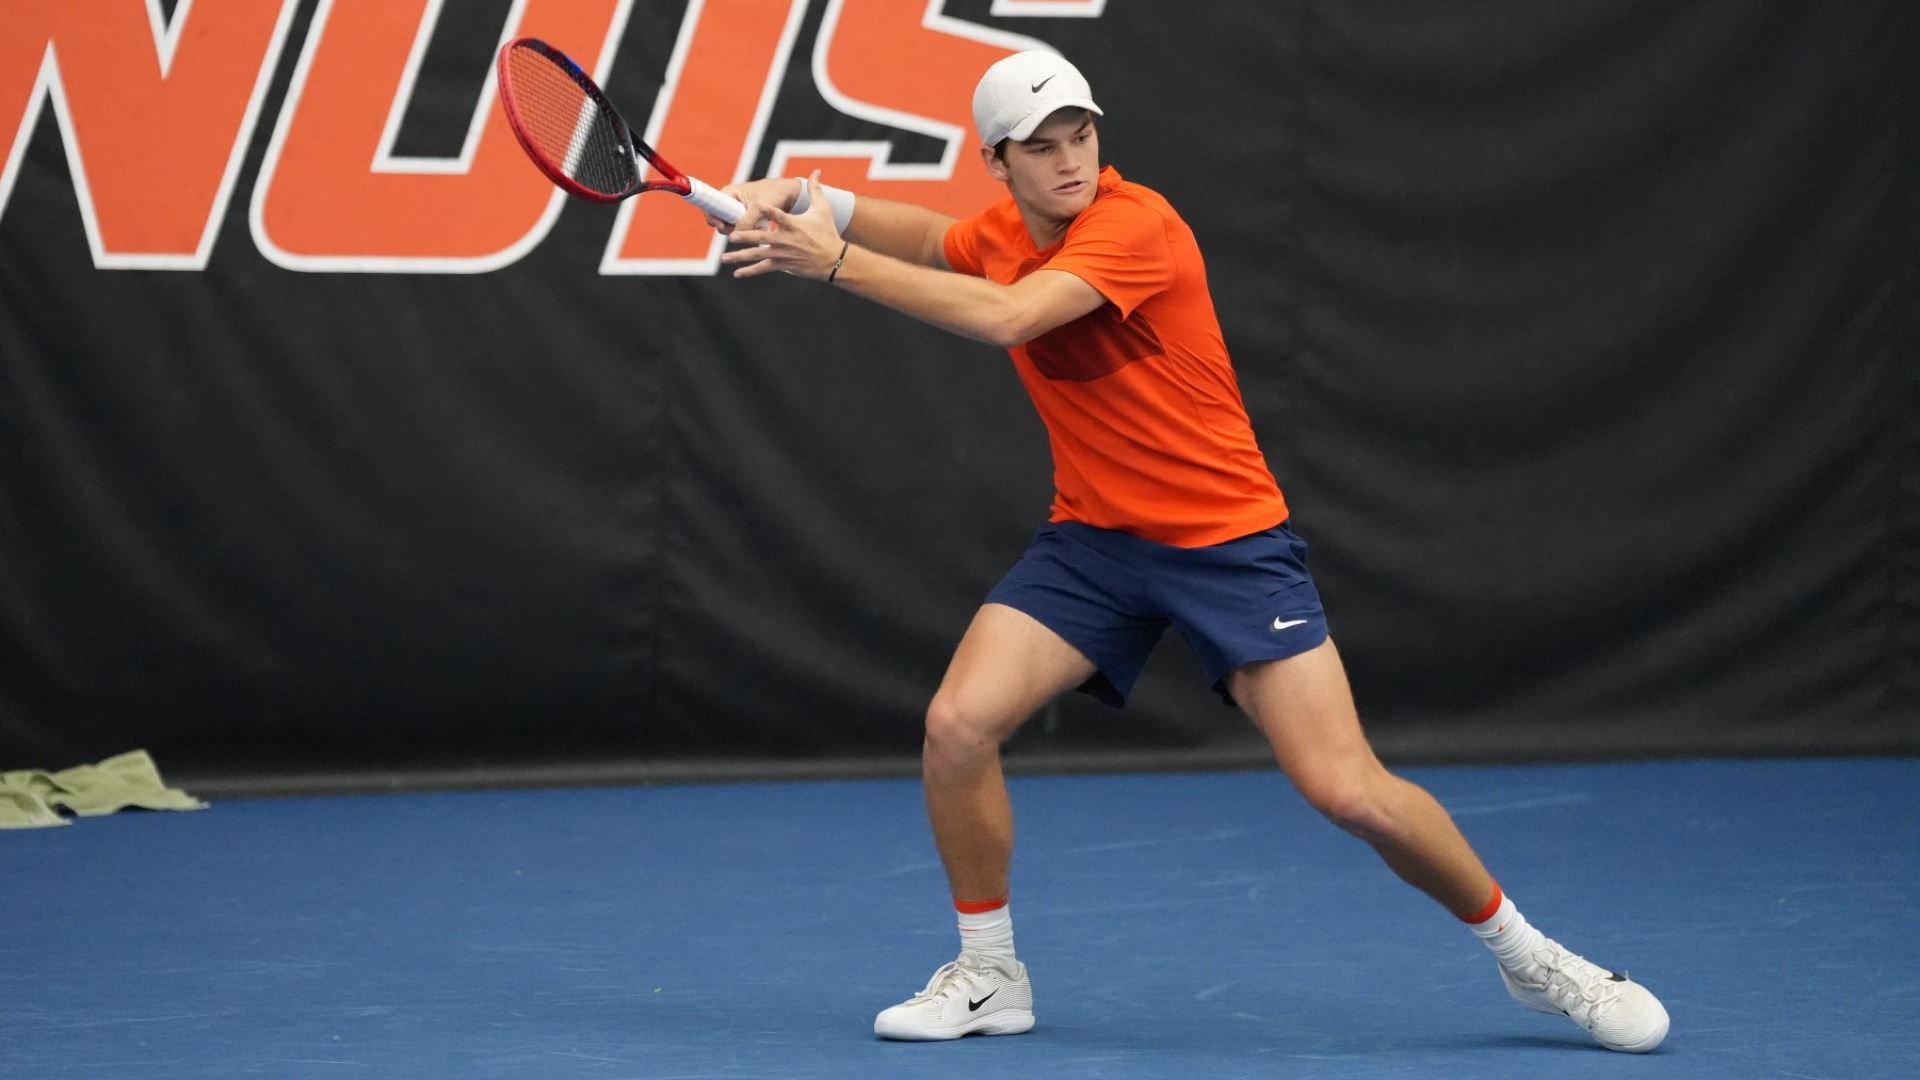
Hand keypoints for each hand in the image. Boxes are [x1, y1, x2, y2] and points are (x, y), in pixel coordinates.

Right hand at [703, 177, 803, 234]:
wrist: (790, 194)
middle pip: (720, 220)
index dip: (713, 218)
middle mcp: (730, 201)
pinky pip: (741, 229)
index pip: (711, 207)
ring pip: (731, 227)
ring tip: (758, 226)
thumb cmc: (774, 195)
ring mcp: (738, 210)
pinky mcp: (746, 217)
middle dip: (730, 228)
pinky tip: (762, 228)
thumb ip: (746, 221)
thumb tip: (735, 236)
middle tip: (744, 230)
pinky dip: (750, 231)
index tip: (722, 226)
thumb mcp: (759, 208)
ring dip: (742, 231)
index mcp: (729, 192)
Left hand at [719, 171, 843, 279]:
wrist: (834, 259)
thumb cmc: (827, 233)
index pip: (779, 215)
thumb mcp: (823, 209)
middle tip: (730, 237)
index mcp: (793, 224)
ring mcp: (782, 254)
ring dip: (740, 257)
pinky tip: (737, 273)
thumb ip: (815, 190)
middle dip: (745, 237)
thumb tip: (817, 171)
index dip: (769, 210)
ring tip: (724, 258)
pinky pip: (763, 268)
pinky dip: (750, 271)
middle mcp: (786, 239)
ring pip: (758, 255)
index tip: (759, 205)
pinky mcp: (782, 264)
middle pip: (762, 238)